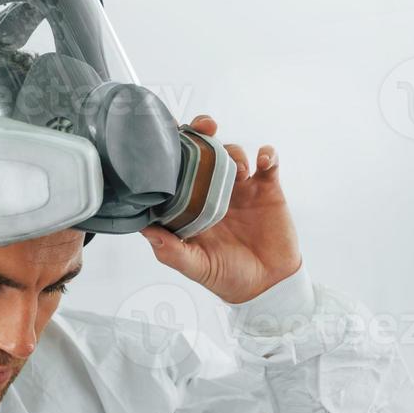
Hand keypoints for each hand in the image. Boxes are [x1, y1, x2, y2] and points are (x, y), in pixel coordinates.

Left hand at [141, 115, 302, 303]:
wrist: (267, 286)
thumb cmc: (226, 277)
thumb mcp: (195, 267)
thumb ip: (171, 250)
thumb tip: (144, 230)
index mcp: (191, 204)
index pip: (177, 169)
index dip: (171, 150)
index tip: (165, 134)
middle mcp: (213, 191)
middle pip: (205, 150)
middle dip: (202, 131)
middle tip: (205, 126)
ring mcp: (241, 188)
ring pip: (234, 152)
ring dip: (234, 152)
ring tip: (238, 171)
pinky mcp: (267, 189)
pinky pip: (269, 163)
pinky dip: (267, 154)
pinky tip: (264, 161)